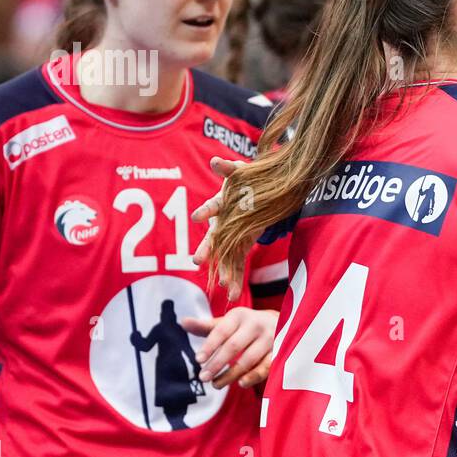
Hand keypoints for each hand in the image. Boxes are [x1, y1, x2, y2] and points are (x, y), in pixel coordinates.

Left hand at [183, 307, 278, 389]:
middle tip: (203, 377)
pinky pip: (266, 367)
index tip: (198, 360)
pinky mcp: (280, 351)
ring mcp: (270, 338)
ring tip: (215, 384)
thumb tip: (183, 322)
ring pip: (248, 359)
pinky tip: (240, 384)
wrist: (281, 323)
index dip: (209, 346)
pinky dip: (253, 376)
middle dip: (217, 363)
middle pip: (234, 346)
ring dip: (231, 374)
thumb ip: (206, 326)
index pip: (221, 331)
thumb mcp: (228, 323)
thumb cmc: (246, 326)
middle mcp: (256, 324)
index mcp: (239, 316)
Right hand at [191, 157, 247, 298]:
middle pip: (214, 237)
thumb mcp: (241, 173)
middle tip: (197, 260)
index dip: (206, 211)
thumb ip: (229, 168)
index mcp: (222, 204)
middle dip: (207, 249)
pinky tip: (233, 294)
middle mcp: (222, 223)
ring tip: (224, 287)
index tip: (197, 217)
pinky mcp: (241, 246)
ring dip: (225, 270)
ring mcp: (230, 237)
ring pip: (225, 256)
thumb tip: (216, 162)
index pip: (212, 207)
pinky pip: (238, 264)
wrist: (258, 193)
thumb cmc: (245, 182)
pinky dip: (236, 278)